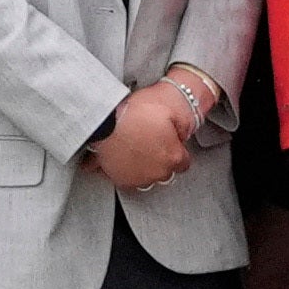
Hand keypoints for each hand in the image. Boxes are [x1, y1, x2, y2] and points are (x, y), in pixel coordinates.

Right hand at [88, 78, 200, 194]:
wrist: (103, 120)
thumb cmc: (136, 113)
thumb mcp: (173, 110)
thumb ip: (184, 127)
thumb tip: (185, 133)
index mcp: (173, 157)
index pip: (184, 162)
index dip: (177, 150)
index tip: (170, 144)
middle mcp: (157, 173)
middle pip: (165, 171)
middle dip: (161, 159)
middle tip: (152, 142)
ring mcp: (137, 178)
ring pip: (146, 177)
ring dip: (144, 167)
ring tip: (136, 149)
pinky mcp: (117, 178)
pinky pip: (125, 177)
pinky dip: (123, 169)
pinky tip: (121, 155)